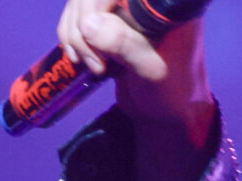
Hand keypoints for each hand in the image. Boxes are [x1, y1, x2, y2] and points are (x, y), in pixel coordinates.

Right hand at [53, 0, 213, 180]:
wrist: (164, 110)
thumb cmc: (170, 89)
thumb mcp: (151, 68)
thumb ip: (123, 43)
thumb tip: (88, 23)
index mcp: (163, 0)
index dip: (98, 3)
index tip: (92, 32)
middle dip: (83, 25)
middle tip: (96, 63)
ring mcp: (121, 5)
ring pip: (80, 2)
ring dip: (75, 33)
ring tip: (91, 65)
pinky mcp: (107, 18)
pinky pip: (77, 14)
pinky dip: (71, 35)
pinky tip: (79, 58)